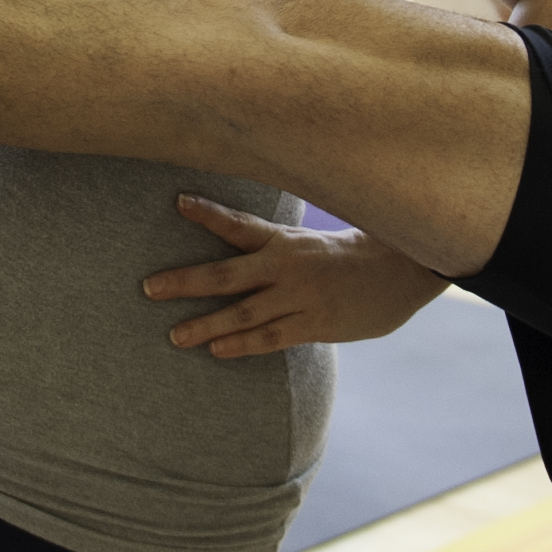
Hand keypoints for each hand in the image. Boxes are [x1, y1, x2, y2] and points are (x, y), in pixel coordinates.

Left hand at [142, 193, 450, 358]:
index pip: (239, 223)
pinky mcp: (314, 325)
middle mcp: (286, 266)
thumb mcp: (310, 241)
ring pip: (243, 312)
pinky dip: (242, 344)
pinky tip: (216, 350)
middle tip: (149, 287)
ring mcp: (299, 297)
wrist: (401, 273)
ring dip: (206, 324)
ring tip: (175, 336)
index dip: (208, 212)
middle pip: (226, 273)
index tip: (178, 201)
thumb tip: (240, 243)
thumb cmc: (350, 255)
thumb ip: (274, 247)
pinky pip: (271, 337)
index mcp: (284, 239)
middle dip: (185, 281)